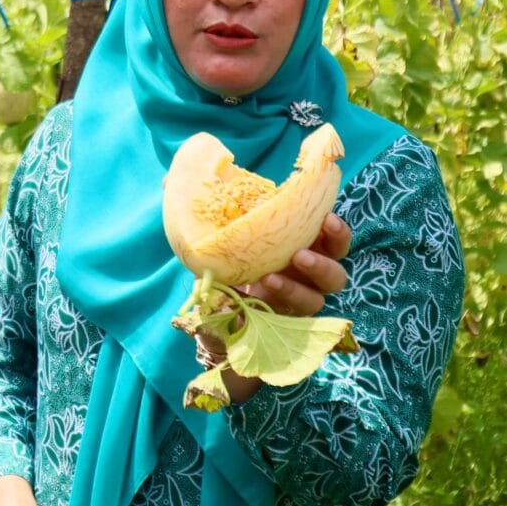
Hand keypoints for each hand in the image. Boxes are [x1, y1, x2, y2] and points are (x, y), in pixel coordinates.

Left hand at [204, 215, 352, 408]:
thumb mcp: (213, 232)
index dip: (337, 231)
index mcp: (301, 247)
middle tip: (299, 255)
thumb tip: (169, 179)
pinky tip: (253, 299)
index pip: (334, 240)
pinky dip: (273, 310)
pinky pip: (287, 321)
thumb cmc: (220, 260)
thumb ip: (198, 206)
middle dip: (322, 265)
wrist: (205, 310)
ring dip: (296, 289)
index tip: (325, 219)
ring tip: (270, 278)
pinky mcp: (278, 327)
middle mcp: (303, 277)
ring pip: (315, 301)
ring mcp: (292, 304)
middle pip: (335, 275)